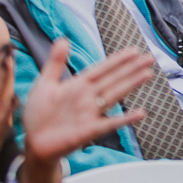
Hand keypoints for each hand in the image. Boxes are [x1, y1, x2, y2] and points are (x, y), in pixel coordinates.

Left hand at [20, 41, 153, 166]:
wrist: (33, 142)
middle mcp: (88, 97)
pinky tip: (140, 113)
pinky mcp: (89, 131)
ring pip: (114, 95)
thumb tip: (63, 39)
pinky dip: (124, 119)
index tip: (134, 51)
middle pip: (114, 79)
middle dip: (132, 68)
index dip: (118, 60)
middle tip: (150, 58)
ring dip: (131, 85)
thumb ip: (55, 63)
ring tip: (147, 74)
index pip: (102, 69)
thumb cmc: (38, 114)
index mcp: (78, 85)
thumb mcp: (44, 84)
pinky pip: (110, 124)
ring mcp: (90, 113)